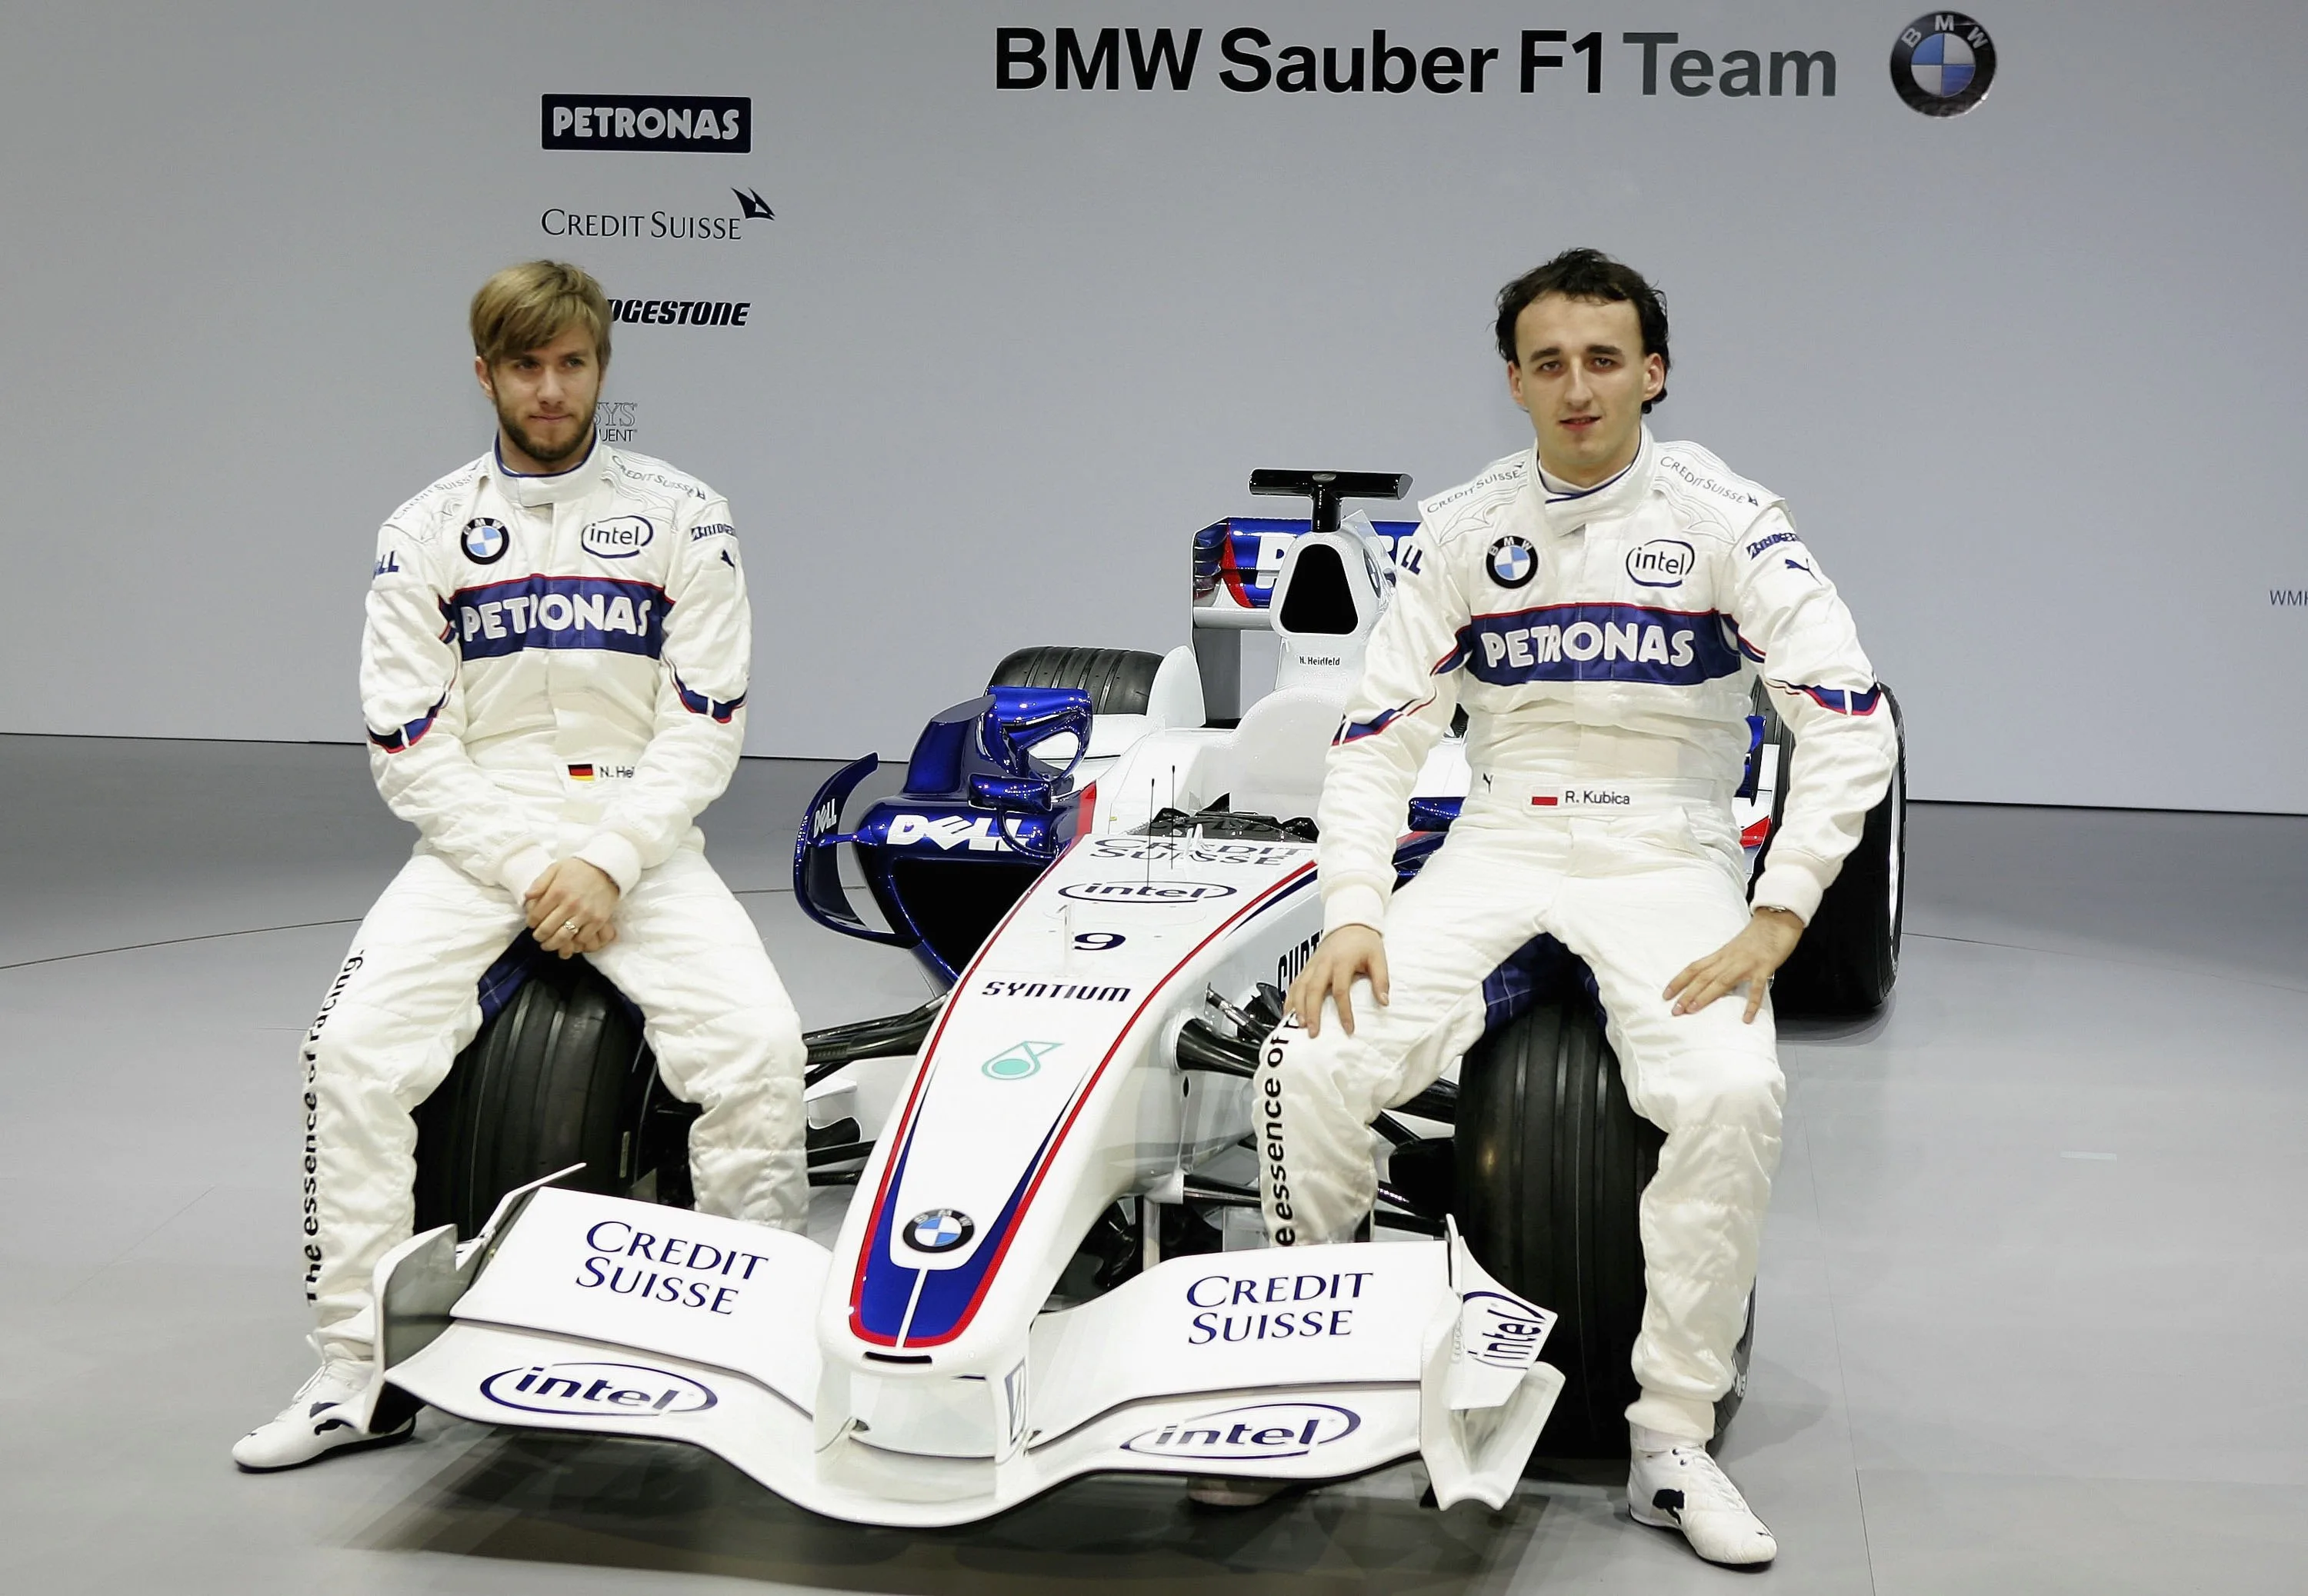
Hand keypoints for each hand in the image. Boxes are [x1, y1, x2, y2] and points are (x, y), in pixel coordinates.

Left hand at [525, 859, 620, 958]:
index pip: (536, 915)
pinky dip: (573, 944)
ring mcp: (585, 913)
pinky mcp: (598, 920)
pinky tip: (569, 941)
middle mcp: (570, 904)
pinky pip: (582, 939)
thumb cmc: (579, 868)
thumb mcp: (555, 868)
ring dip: (552, 945)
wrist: (607, 869)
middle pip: (547, 929)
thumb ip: (539, 883)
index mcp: (557, 891)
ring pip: (563, 938)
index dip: (531, 922)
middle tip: (539, 937)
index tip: (532, 924)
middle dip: (539, 936)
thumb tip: (527, 897)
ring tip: (549, 944)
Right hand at [1285, 924, 1389, 1037]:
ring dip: (1298, 1007)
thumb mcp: (1378, 957)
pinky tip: (1288, 1012)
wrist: (1350, 923)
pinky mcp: (1307, 966)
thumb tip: (1384, 1000)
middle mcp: (1324, 963)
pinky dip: (1290, 998)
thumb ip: (1381, 980)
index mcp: (1342, 961)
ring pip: (1300, 987)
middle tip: (1313, 1031)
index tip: (1348, 1028)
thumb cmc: (1363, 941)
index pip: (1341, 990)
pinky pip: (1294, 983)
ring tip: (1299, 1025)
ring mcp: (1313, 965)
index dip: (1344, 1012)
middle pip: (1313, 990)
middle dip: (1312, 1012)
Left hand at [1663, 907, 1803, 1023]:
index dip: (1678, 981)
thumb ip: (1724, 962)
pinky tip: (1746, 1018)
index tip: (1665, 995)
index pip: (1694, 968)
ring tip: (1692, 1010)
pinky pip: (1756, 988)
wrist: (1777, 919)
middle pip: (1703, 977)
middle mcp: (1729, 958)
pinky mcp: (1764, 967)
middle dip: (1687, 994)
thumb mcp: (1734, 948)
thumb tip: (1711, 979)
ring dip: (1705, 996)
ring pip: (1721, 981)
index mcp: (1721, 954)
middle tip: (1674, 1010)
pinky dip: (1750, 1004)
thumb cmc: (1757, 935)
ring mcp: (1746, 963)